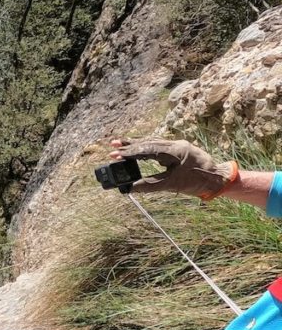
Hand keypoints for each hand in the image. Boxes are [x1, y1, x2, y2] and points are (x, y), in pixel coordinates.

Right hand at [111, 138, 237, 199]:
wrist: (217, 179)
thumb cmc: (197, 182)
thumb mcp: (172, 185)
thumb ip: (150, 185)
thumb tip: (130, 188)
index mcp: (175, 151)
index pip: (147, 150)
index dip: (130, 152)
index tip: (115, 154)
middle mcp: (175, 144)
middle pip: (148, 142)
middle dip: (130, 145)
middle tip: (112, 146)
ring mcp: (177, 145)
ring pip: (153, 142)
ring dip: (136, 144)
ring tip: (120, 144)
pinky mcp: (178, 148)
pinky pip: (158, 145)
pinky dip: (145, 146)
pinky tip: (137, 147)